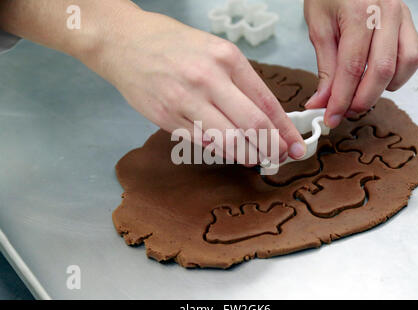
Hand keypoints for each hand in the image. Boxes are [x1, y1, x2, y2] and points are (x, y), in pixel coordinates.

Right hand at [81, 9, 305, 164]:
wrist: (123, 41)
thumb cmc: (172, 44)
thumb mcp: (214, 50)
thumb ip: (238, 82)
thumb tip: (263, 118)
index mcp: (226, 58)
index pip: (266, 103)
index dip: (284, 130)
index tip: (294, 145)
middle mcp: (208, 79)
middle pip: (252, 126)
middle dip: (271, 148)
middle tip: (278, 158)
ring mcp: (184, 100)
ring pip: (228, 141)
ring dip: (247, 155)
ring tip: (256, 159)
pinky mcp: (165, 117)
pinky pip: (201, 142)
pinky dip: (219, 151)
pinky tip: (227, 151)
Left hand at [304, 0, 417, 127]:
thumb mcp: (318, 28)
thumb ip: (325, 67)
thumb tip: (321, 102)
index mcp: (360, 12)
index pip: (352, 67)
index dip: (341, 98)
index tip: (330, 117)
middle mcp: (387, 12)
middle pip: (382, 70)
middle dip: (361, 100)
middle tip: (343, 112)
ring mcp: (403, 16)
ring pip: (405, 64)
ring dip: (383, 88)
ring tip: (359, 93)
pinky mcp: (408, 22)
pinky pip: (413, 56)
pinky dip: (397, 75)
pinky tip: (377, 78)